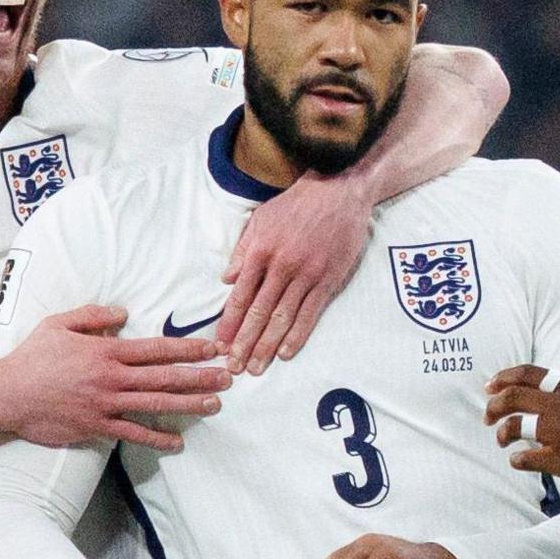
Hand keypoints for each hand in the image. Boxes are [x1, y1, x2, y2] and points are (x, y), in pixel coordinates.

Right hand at [0, 305, 229, 451]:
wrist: (7, 395)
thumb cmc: (31, 358)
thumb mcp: (58, 324)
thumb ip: (92, 315)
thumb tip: (122, 313)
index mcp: (105, 350)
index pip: (155, 348)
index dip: (186, 348)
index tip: (211, 348)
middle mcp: (111, 377)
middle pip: (164, 376)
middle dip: (199, 376)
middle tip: (227, 377)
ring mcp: (106, 404)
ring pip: (156, 404)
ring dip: (188, 404)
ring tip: (215, 404)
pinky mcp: (96, 427)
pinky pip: (133, 433)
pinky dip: (157, 438)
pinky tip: (178, 442)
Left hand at [216, 172, 370, 374]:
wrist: (338, 191)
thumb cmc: (296, 204)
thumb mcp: (260, 219)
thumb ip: (242, 251)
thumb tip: (226, 280)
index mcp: (260, 251)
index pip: (240, 296)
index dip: (230, 324)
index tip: (221, 344)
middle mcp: (281, 266)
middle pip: (258, 313)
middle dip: (244, 343)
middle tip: (234, 367)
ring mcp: (306, 275)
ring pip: (282, 318)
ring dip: (267, 346)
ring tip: (256, 367)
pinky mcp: (328, 280)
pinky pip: (310, 313)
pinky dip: (297, 335)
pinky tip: (285, 352)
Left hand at [486, 365, 559, 493]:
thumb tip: (532, 392)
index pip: (526, 373)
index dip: (502, 378)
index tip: (490, 387)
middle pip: (512, 397)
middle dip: (493, 406)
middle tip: (487, 417)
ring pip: (513, 426)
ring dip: (502, 434)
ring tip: (502, 440)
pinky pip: (524, 458)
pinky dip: (517, 460)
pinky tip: (519, 461)